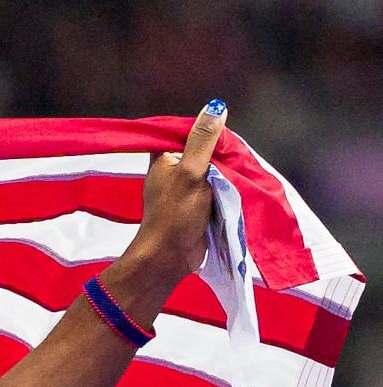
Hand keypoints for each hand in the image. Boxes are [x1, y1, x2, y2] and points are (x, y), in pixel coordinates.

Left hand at [108, 101, 227, 309]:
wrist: (170, 257)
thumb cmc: (175, 215)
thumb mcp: (190, 172)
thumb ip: (202, 141)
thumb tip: (215, 108)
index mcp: (163, 157)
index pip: (189, 131)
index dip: (209, 130)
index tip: (227, 135)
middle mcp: (173, 169)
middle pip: (205, 148)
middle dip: (223, 150)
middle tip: (241, 154)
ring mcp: (186, 186)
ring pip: (213, 167)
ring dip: (228, 168)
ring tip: (244, 166)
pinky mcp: (198, 202)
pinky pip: (217, 184)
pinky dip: (228, 183)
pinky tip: (242, 181)